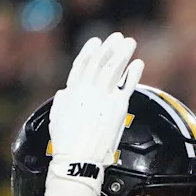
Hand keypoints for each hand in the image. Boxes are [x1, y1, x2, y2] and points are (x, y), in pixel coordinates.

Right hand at [44, 32, 144, 195]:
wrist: (79, 158)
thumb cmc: (67, 145)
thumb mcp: (57, 118)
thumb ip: (61, 102)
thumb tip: (64, 93)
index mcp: (72, 92)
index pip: (81, 65)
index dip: (89, 52)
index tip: (96, 41)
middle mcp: (87, 91)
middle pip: (100, 63)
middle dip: (109, 48)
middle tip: (118, 37)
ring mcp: (103, 97)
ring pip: (114, 69)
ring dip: (122, 54)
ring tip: (129, 43)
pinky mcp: (117, 107)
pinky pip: (127, 85)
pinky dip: (133, 72)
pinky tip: (138, 63)